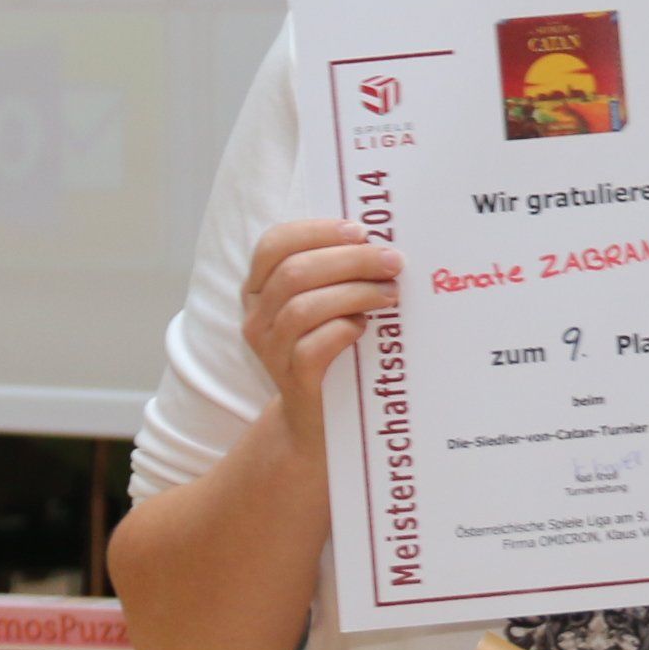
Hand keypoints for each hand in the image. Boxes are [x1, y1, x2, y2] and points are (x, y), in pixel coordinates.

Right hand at [240, 218, 398, 458]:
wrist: (317, 418)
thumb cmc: (330, 347)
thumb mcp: (325, 304)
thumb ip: (336, 273)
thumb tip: (380, 242)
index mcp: (259, 288)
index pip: (274, 245)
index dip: (316, 231)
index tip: (360, 230)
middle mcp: (256, 316)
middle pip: (295, 272)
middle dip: (350, 260)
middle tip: (392, 261)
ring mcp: (270, 350)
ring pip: (303, 308)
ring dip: (354, 293)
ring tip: (390, 293)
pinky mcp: (291, 379)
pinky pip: (313, 347)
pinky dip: (343, 330)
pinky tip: (364, 328)